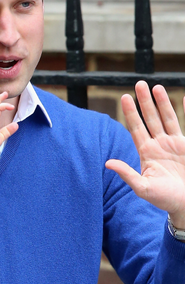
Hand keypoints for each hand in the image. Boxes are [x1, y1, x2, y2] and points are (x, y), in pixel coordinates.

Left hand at [106, 81, 184, 227]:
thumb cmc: (164, 200)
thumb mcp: (143, 188)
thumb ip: (127, 174)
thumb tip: (107, 163)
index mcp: (146, 152)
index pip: (136, 127)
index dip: (131, 112)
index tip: (124, 97)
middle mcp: (158, 144)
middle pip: (150, 118)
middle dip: (144, 101)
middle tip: (139, 84)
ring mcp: (174, 144)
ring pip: (166, 118)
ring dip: (161, 102)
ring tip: (156, 86)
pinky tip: (183, 98)